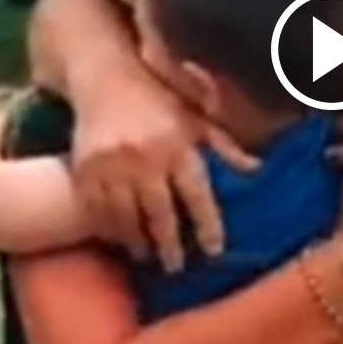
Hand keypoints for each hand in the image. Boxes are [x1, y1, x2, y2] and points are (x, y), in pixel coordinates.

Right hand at [71, 61, 258, 270]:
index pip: (197, 195)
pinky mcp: (85, 169)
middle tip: (177, 267)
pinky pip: (97, 211)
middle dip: (170, 246)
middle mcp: (145, 157)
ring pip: (127, 219)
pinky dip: (109, 229)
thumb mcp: (195, 116)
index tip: (214, 249)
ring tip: (148, 257)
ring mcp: (111, 165)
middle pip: (161, 214)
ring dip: (138, 243)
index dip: (207, 226)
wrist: (104, 76)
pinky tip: (119, 238)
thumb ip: (224, 146)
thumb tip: (257, 170)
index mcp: (177, 144)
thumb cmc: (157, 97)